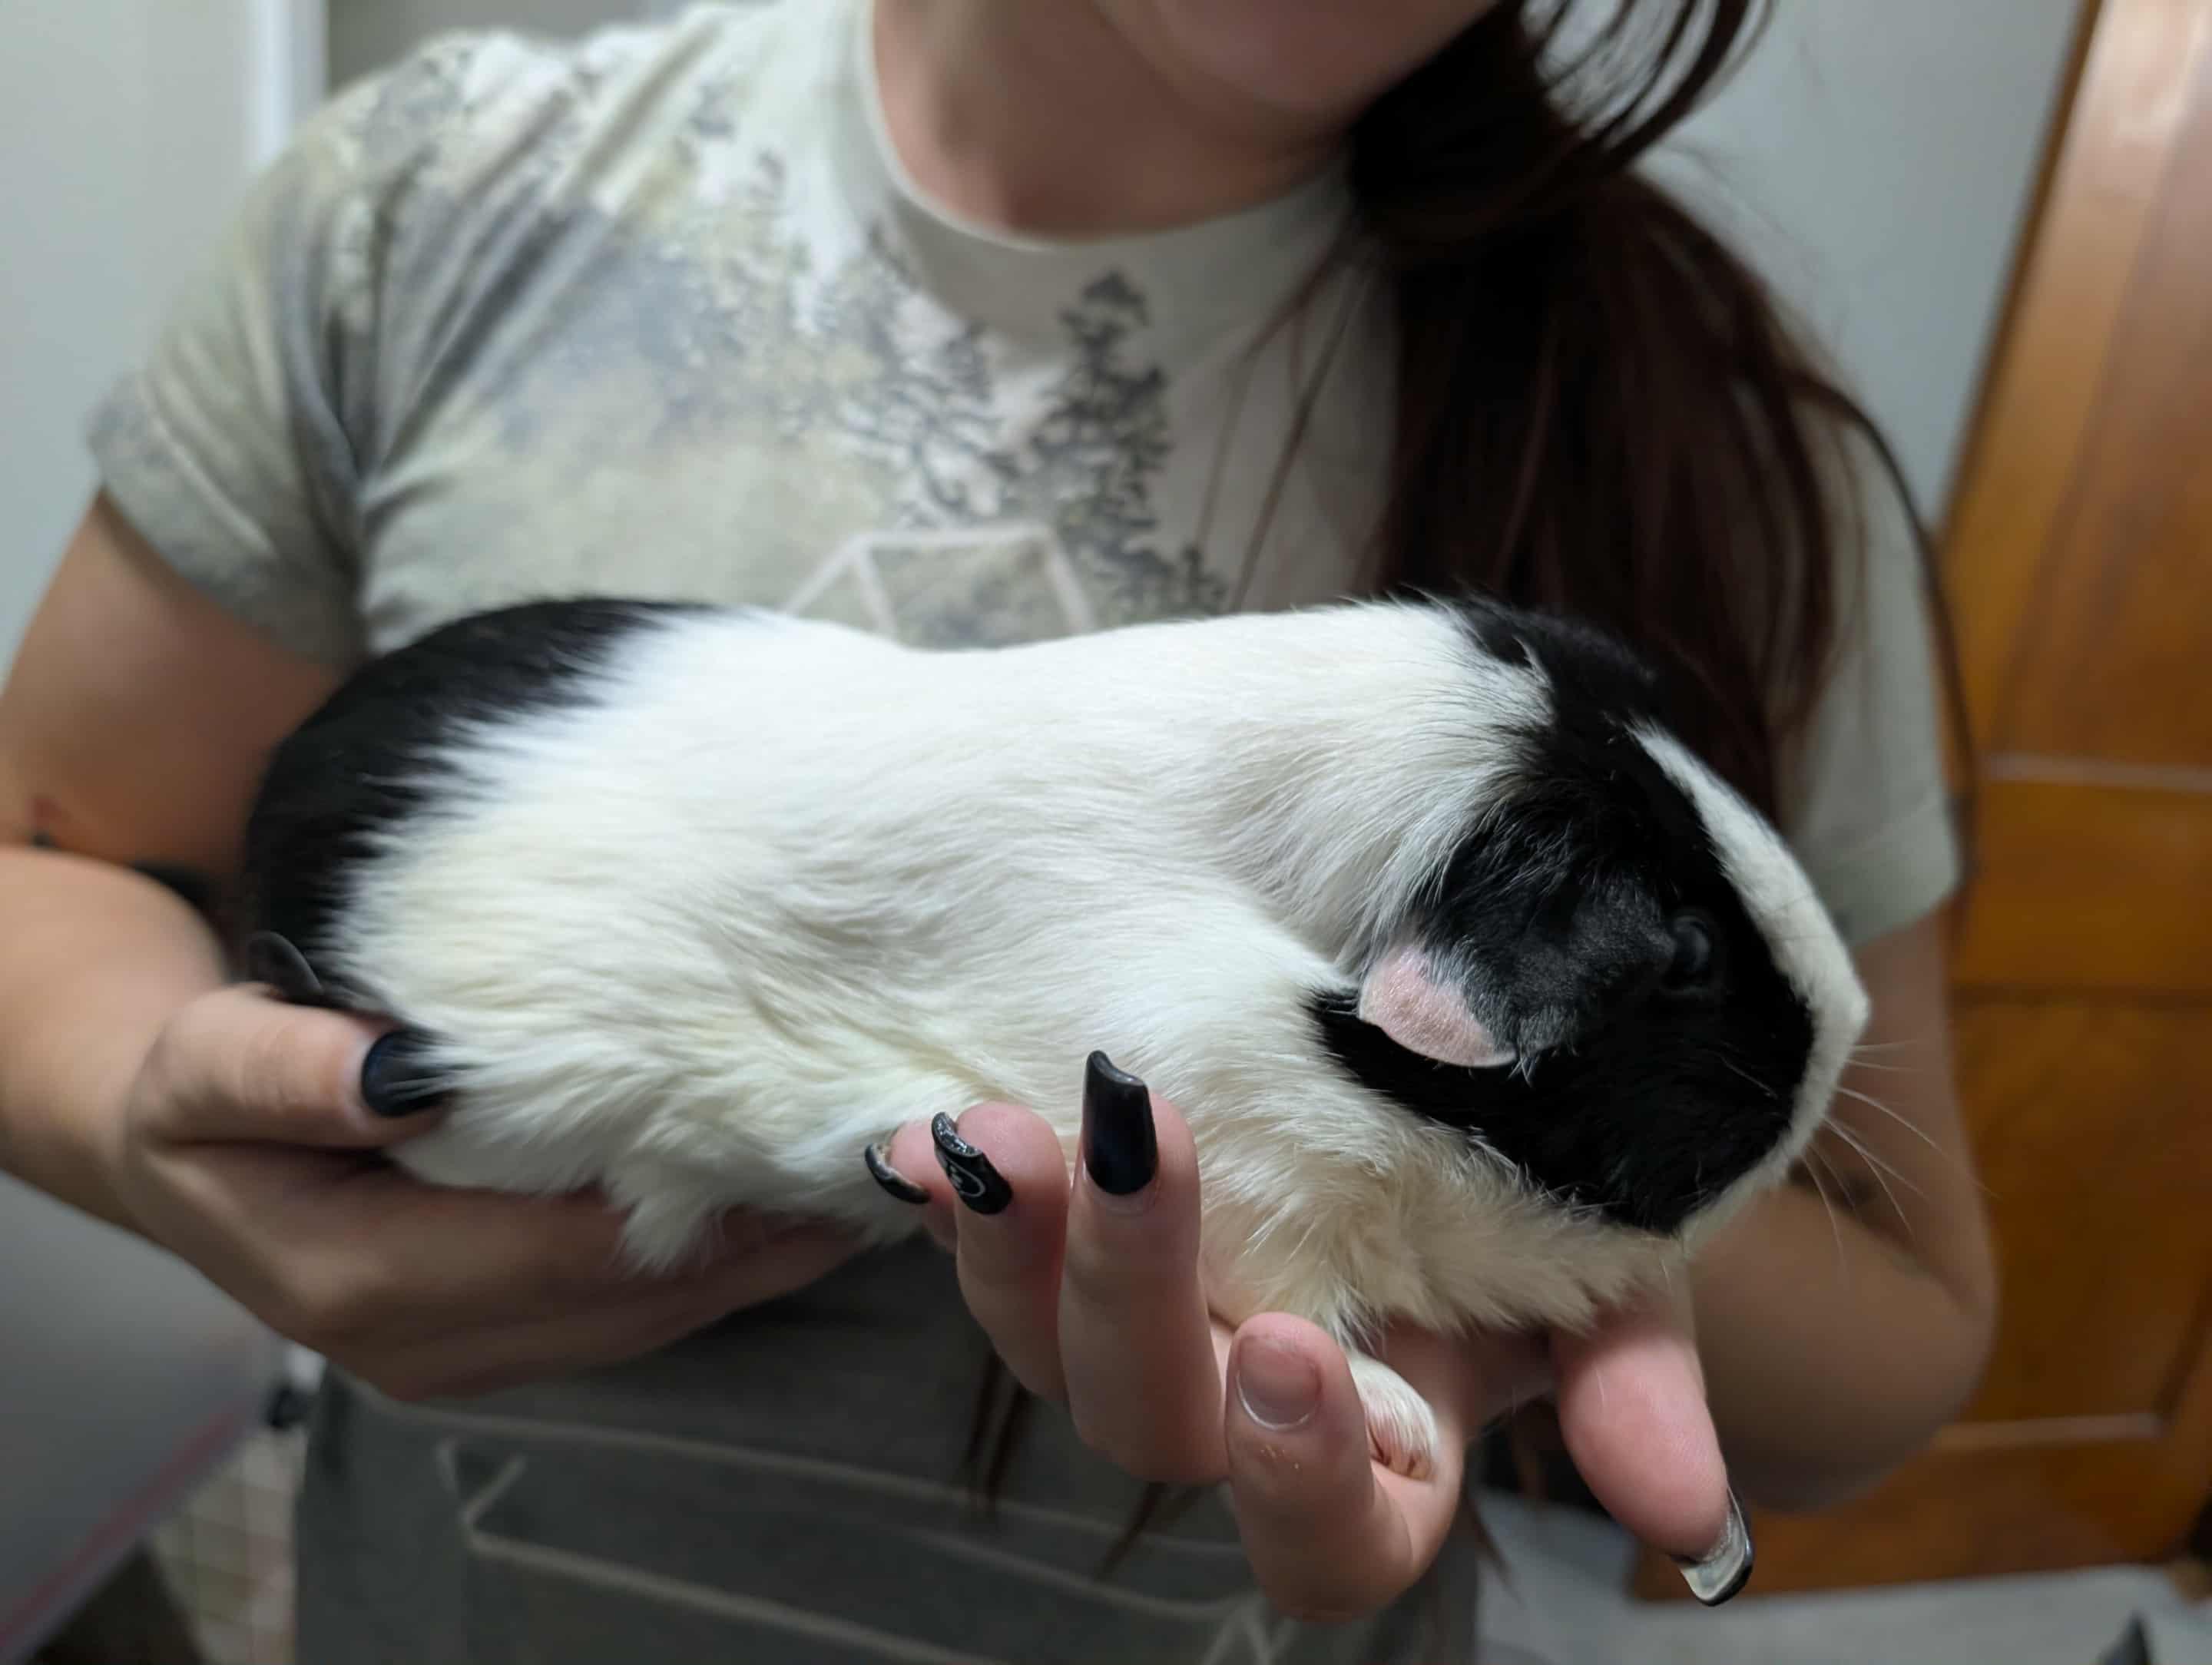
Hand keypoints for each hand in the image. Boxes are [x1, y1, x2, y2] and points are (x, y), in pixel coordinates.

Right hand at [110, 984, 861, 1399]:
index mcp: (358, 1283)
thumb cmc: (202, 1097)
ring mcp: (468, 1356)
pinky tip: (781, 1202)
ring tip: (852, 1171)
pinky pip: (631, 1315)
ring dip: (751, 1257)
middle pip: (630, 1300)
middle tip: (865, 1147)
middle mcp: (425, 1346)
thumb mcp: (209, 1064)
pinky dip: (713, 1265)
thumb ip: (287, 1070)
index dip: (691, 1205)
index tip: (794, 1131)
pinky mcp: (501, 1343)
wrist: (183, 1158)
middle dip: (753, 1237)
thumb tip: (401, 1076)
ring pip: (647, 1319)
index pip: (565, 1252)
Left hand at [875, 1063, 1744, 1621]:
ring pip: (1042, 1342)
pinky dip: (948, 1189)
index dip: (1300, 1478)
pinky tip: (924, 1128)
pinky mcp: (1065, 1226)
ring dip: (1013, 1247)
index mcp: (1381, 1445)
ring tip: (1004, 1132)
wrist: (1474, 1078)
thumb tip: (1684, 1514)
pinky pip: (982, 1237)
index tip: (1296, 1353)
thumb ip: (1631, 1382)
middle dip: (1132, 1296)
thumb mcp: (1610, 1273)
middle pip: (1153, 1423)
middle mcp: (1238, 1400)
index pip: (1336, 1538)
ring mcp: (1141, 1316)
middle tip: (1141, 1143)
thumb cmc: (1551, 1200)